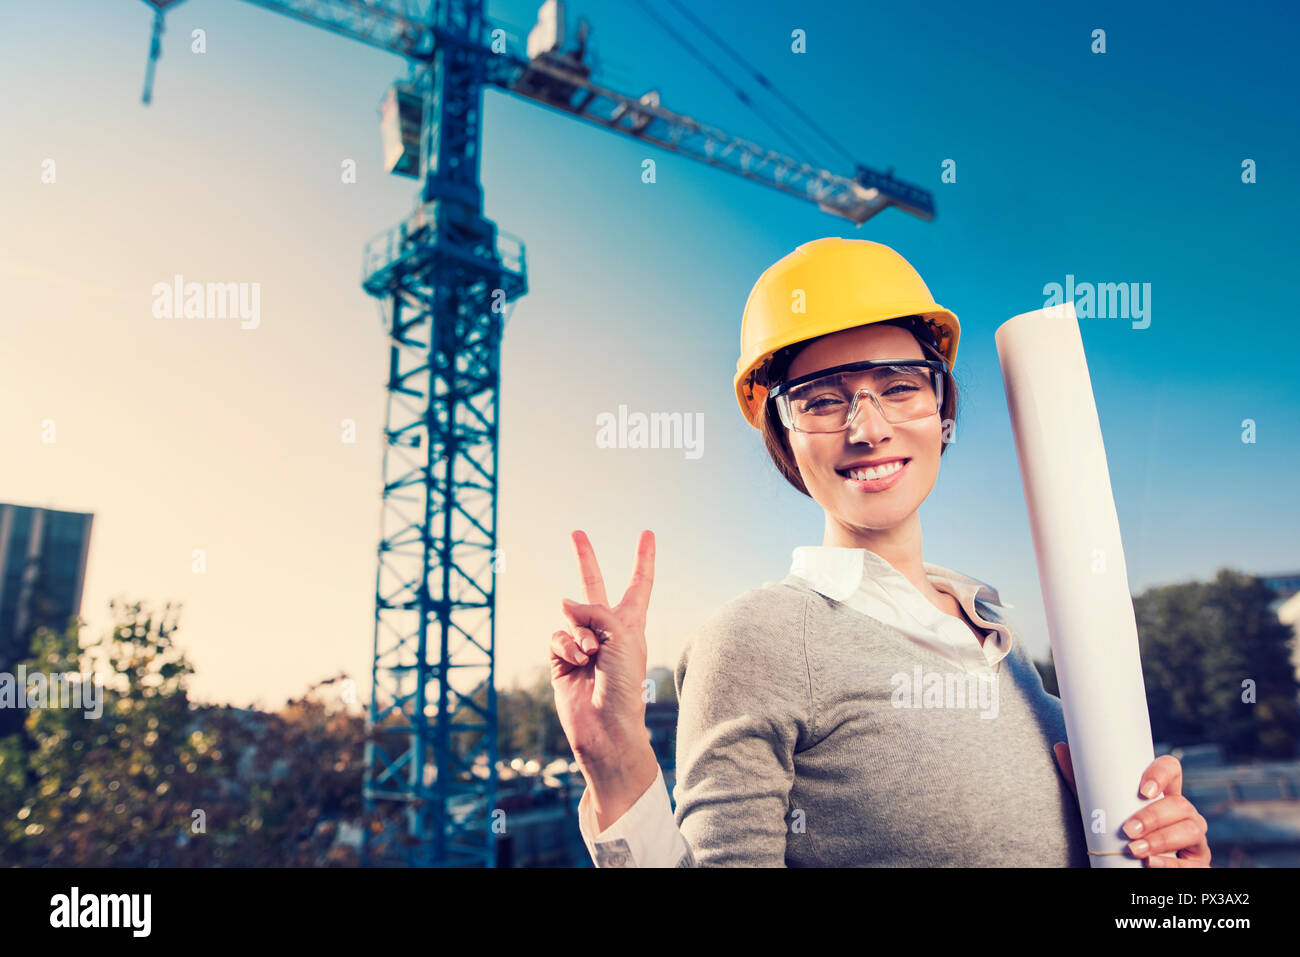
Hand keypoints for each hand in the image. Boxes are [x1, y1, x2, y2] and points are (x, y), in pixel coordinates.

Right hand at [550, 530, 655, 776]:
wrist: (606, 725)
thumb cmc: (624, 682)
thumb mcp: (621, 635)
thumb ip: (593, 610)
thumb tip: (562, 603)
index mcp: (631, 623)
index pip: (639, 584)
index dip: (643, 558)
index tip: (647, 533)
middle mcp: (606, 630)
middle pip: (594, 586)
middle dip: (585, 560)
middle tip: (577, 532)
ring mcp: (582, 643)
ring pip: (571, 618)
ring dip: (582, 634)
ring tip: (592, 657)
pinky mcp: (561, 659)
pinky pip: (558, 637)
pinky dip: (567, 647)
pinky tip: (577, 663)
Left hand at [1053, 742, 1210, 866]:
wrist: (1124, 866)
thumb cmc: (1115, 833)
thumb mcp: (1099, 808)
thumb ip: (1082, 783)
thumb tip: (1061, 748)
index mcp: (1162, 794)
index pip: (1172, 770)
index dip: (1162, 775)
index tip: (1142, 790)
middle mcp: (1183, 812)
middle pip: (1180, 804)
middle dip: (1154, 817)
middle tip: (1128, 830)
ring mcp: (1194, 837)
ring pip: (1190, 830)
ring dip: (1162, 840)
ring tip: (1135, 849)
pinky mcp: (1198, 863)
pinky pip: (1192, 863)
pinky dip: (1172, 864)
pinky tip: (1152, 864)